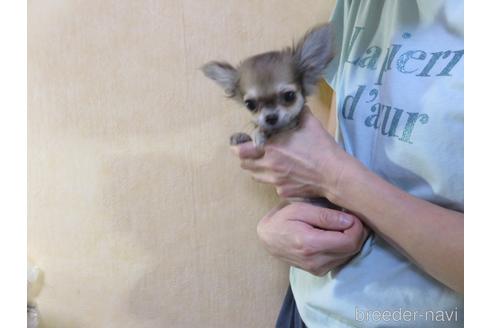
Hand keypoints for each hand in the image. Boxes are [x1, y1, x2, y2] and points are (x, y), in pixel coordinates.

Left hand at [231, 107, 351, 200]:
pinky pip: (272, 185)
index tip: (239, 144)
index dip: (237, 147)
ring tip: (266, 162)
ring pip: (255, 176)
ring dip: (257, 168)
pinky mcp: (283, 191)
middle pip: (245, 165)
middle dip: (245, 158)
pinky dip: (274, 179)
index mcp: (272, 148)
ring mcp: (275, 181)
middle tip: (252, 153)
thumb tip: (297, 104)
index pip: (241, 151)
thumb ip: (300, 113)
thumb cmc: (322, 148)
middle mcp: (269, 165)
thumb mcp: (311, 124)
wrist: (334, 175)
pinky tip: (284, 174)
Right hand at [257, 202, 368, 275]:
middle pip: (353, 249)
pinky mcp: (319, 272)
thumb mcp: (300, 209)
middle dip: (355, 232)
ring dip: (349, 239)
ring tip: (338, 225)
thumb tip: (350, 221)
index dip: (357, 227)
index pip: (350, 241)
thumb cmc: (282, 219)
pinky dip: (342, 247)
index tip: (352, 215)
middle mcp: (316, 262)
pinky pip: (341, 259)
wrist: (268, 238)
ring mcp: (317, 269)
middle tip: (348, 217)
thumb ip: (325, 216)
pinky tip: (333, 235)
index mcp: (311, 244)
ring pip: (349, 255)